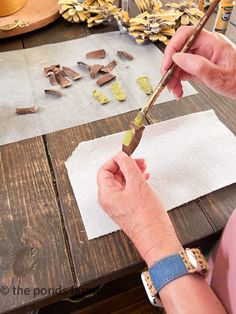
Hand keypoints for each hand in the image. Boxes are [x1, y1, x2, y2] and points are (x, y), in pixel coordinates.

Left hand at [97, 151, 181, 265]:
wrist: (156, 237)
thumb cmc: (146, 216)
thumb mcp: (137, 184)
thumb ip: (128, 166)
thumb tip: (121, 155)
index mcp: (106, 194)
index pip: (104, 170)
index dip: (116, 160)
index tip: (127, 155)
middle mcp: (109, 200)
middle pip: (113, 175)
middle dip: (126, 166)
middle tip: (139, 161)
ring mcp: (117, 205)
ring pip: (122, 182)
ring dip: (132, 173)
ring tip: (144, 169)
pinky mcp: (126, 208)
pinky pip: (128, 190)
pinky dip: (135, 182)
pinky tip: (145, 179)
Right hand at [161, 26, 235, 98]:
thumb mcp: (219, 76)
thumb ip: (198, 66)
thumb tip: (178, 58)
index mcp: (212, 43)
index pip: (185, 35)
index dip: (172, 48)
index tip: (167, 64)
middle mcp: (205, 47)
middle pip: (179, 50)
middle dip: (170, 67)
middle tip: (168, 81)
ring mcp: (201, 57)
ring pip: (178, 63)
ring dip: (172, 77)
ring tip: (174, 90)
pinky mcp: (198, 67)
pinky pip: (183, 71)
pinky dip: (177, 81)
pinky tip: (178, 89)